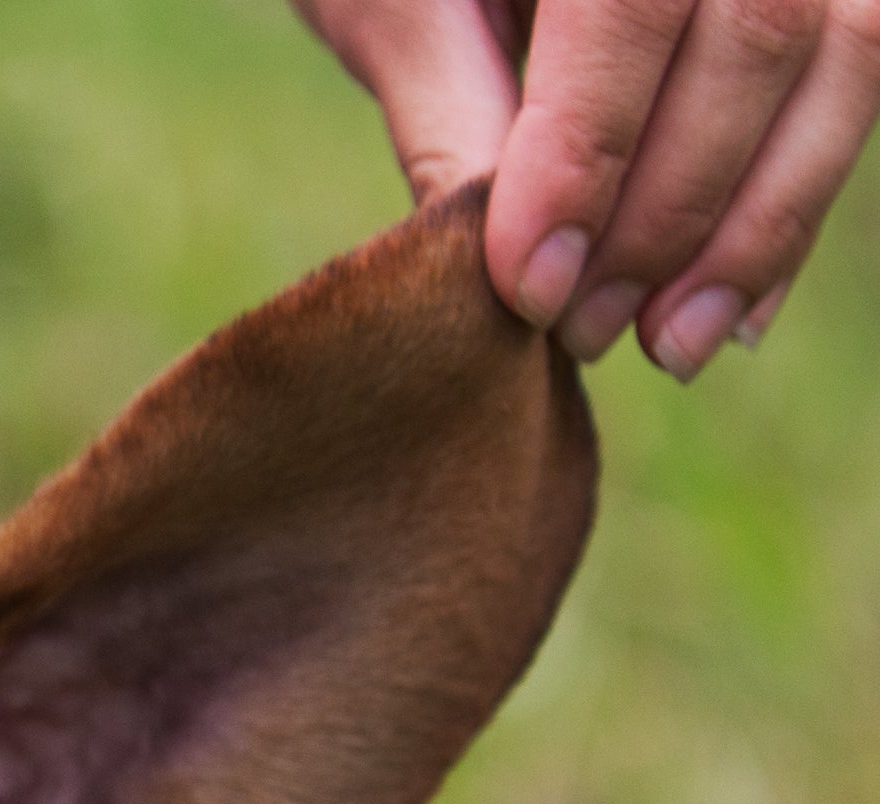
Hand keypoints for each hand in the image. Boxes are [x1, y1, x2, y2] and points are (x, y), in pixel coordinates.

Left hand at [294, 0, 879, 378]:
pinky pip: (855, 75)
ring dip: (757, 225)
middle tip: (581, 330)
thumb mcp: (396, 8)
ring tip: (665, 343)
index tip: (531, 286)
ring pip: (842, 58)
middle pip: (757, 34)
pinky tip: (732, 309)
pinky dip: (794, 201)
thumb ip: (448, 108)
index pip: (631, 4)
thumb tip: (506, 266)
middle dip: (671, 210)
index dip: (590, 153)